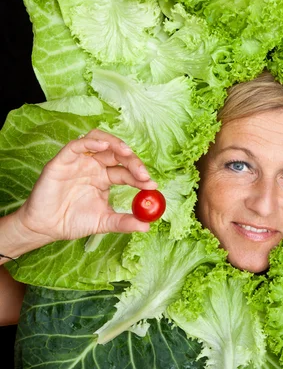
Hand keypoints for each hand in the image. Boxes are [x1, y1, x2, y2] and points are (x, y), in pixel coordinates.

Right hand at [13, 129, 157, 249]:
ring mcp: (79, 162)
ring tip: (128, 154)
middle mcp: (94, 166)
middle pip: (117, 153)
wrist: (45, 228)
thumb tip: (147, 226)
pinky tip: (104, 147)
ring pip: (99, 141)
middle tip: (143, 174)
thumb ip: (124, 222)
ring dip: (116, 144)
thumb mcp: (103, 222)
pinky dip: (91, 143)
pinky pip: (77, 145)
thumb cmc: (72, 221)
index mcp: (105, 178)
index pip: (127, 172)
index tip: (152, 185)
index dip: (140, 176)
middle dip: (133, 161)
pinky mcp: (62, 161)